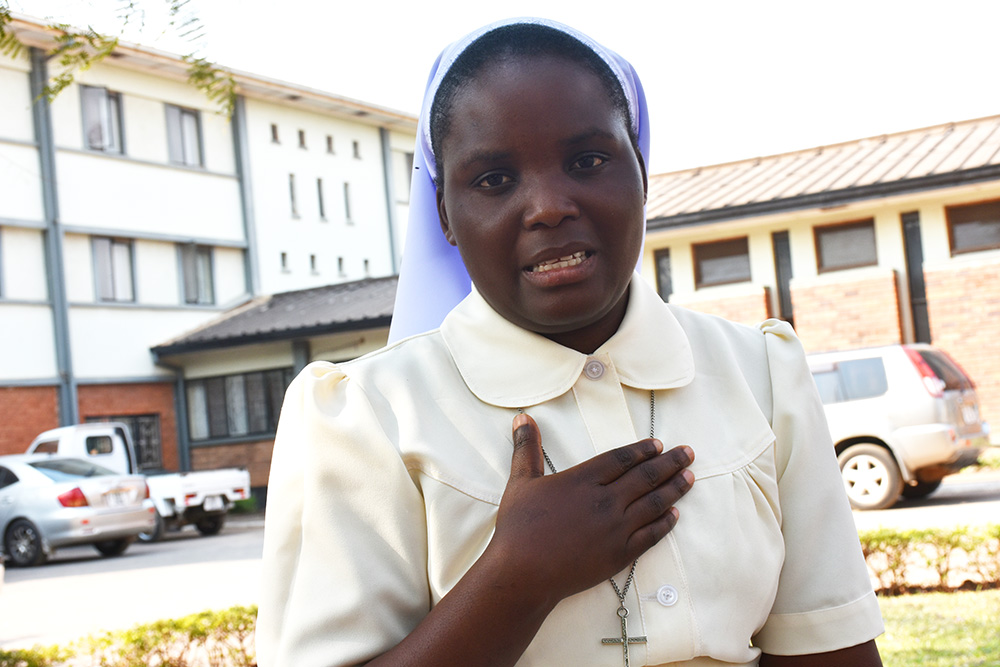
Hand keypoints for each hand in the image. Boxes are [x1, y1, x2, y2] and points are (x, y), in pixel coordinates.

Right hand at [487, 413, 694, 605]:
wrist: (523, 573)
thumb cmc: (518, 528)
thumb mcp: (521, 482)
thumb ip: (527, 449)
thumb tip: (522, 419)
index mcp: (584, 480)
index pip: (622, 459)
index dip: (642, 450)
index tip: (659, 444)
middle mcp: (605, 500)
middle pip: (645, 477)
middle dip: (670, 463)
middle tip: (688, 452)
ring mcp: (616, 529)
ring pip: (653, 503)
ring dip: (674, 489)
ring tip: (690, 477)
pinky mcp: (620, 554)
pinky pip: (651, 535)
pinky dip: (665, 523)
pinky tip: (675, 515)